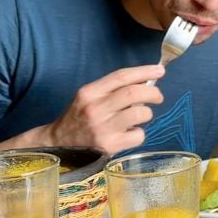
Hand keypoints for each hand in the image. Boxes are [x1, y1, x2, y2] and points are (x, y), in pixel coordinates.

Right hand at [45, 65, 164, 154]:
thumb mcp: (88, 98)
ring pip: (140, 113)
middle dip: (153, 92)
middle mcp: (95, 109)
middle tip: (158, 96)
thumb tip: (145, 82)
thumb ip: (112, 89)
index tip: (159, 71)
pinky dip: (139, 134)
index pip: (121, 76)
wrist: (58, 145)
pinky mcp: (110, 146)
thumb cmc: (78, 118)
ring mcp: (103, 129)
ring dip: (147, 113)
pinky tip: (129, 134)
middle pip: (133, 93)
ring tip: (139, 117)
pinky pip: (138, 135)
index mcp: (89, 93)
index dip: (144, 72)